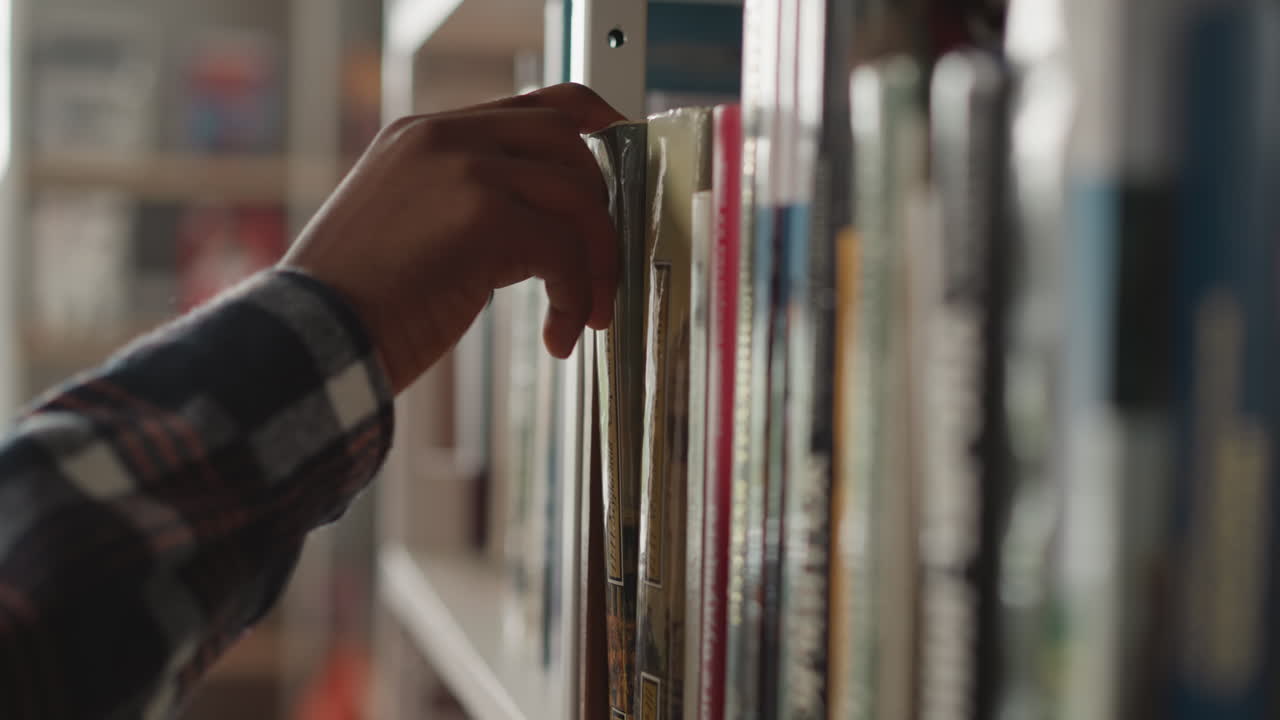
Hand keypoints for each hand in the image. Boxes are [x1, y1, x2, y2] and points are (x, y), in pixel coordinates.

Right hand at [281, 83, 624, 392]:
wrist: (310, 340)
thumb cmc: (353, 303)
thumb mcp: (407, 227)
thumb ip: (466, 203)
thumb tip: (539, 226)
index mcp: (425, 135)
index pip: (533, 106)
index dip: (590, 123)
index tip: (620, 149)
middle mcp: (445, 137)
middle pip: (568, 146)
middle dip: (598, 215)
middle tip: (598, 280)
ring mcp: (464, 170)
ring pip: (577, 197)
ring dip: (595, 266)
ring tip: (582, 318)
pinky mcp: (482, 217)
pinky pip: (565, 249)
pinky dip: (575, 296)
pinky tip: (557, 336)